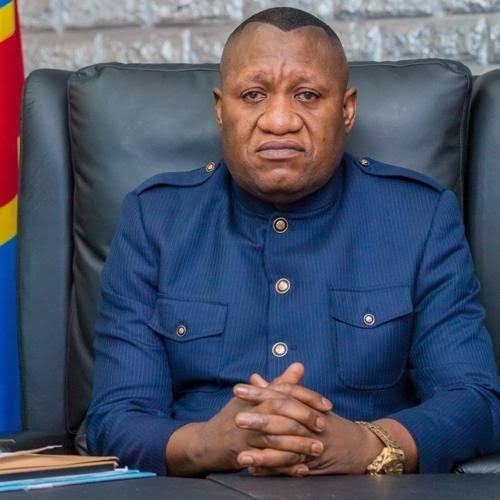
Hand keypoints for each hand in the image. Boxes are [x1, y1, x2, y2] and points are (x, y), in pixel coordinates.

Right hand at [166, 363, 327, 474]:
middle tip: (323, 426)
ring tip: (318, 449)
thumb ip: (279, 383)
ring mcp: (246, 435)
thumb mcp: (254, 397)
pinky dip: (287, 465)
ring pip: (277, 438)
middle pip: (281, 410)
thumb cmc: (233, 417)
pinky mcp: (243, 455)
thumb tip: (300, 366)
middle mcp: (250, 412)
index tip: (327, 405)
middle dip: (305, 417)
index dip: (308, 397)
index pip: (285, 391)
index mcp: (256, 397)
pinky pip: (270, 461)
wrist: (206, 442)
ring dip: (300, 444)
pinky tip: (303, 468)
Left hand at [234, 366, 383, 475]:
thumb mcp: (305, 402)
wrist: (360, 446)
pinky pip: (290, 467)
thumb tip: (255, 378)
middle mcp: (309, 422)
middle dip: (258, 419)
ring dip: (261, 453)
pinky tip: (254, 471)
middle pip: (283, 418)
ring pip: (285, 447)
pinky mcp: (313, 464)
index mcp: (305, 404)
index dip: (259, 392)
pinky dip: (272, 470)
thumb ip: (278, 390)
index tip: (238, 390)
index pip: (281, 394)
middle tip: (236, 419)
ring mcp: (312, 444)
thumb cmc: (328, 421)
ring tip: (240, 454)